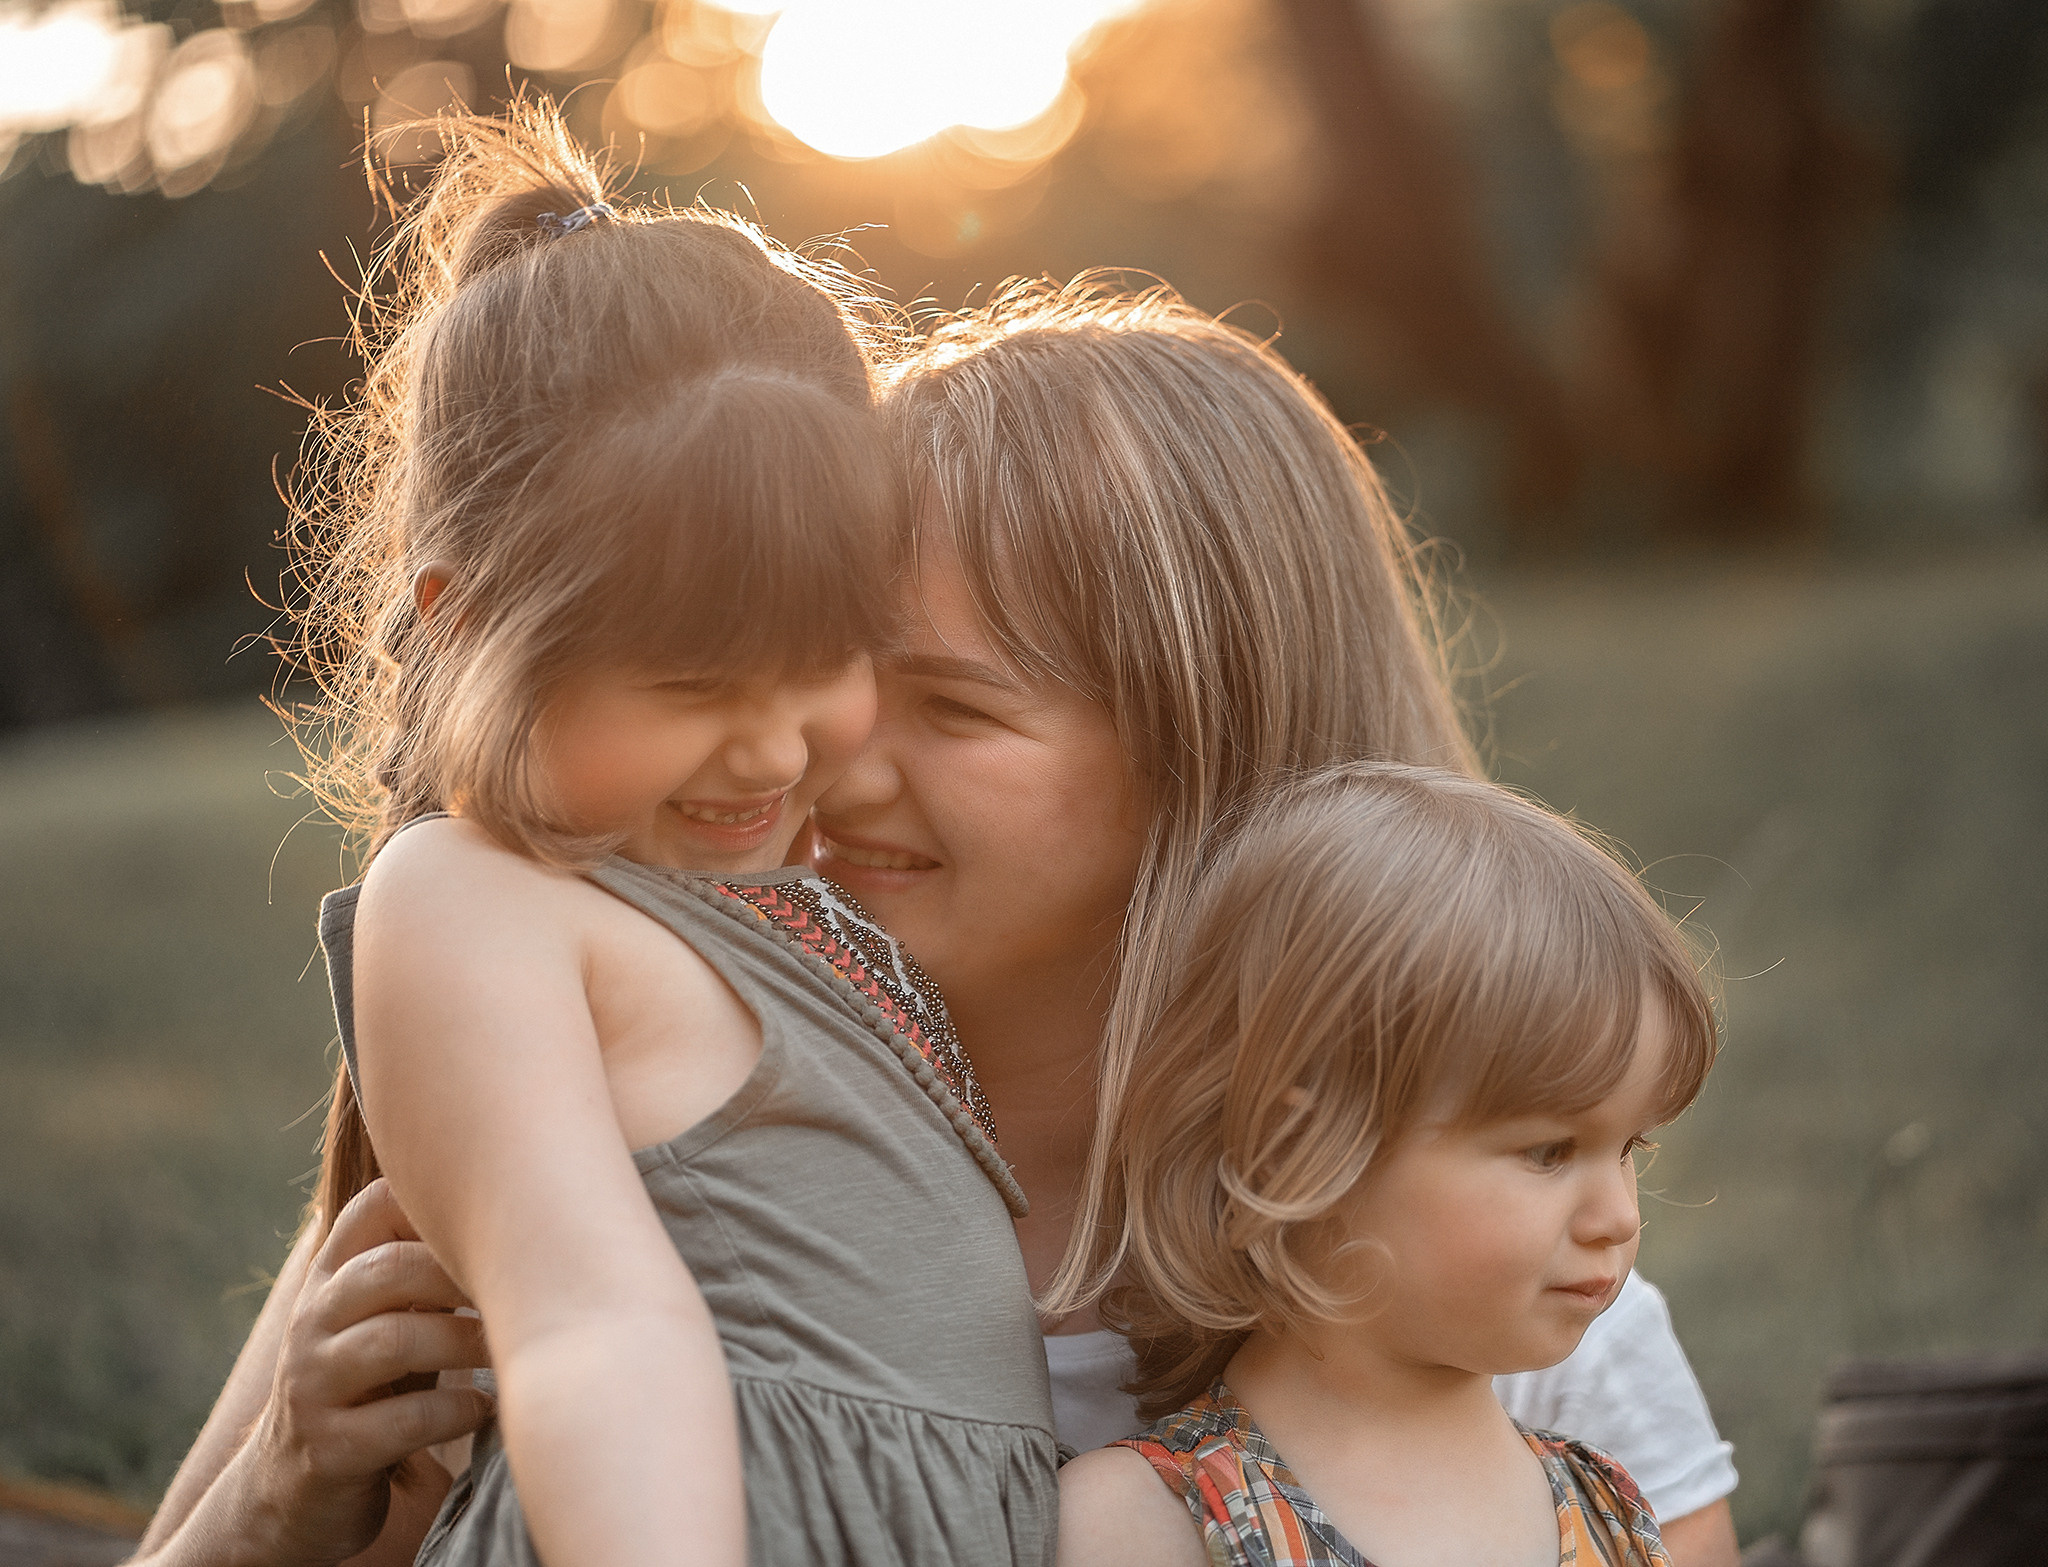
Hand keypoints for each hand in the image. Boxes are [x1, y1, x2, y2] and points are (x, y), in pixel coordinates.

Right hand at [235, 1178, 492, 1565]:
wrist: (291, 1491)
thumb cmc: (368, 1387)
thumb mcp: (384, 1318)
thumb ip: (423, 1270)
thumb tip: (523, 1214)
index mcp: (330, 1280)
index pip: (372, 1208)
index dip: (434, 1205)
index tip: (495, 1224)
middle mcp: (313, 1323)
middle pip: (390, 1268)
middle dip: (461, 1275)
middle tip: (518, 1291)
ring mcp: (313, 1387)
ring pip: (394, 1340)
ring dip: (464, 1341)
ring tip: (505, 1350)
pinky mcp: (329, 1451)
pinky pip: (402, 1421)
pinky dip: (456, 1410)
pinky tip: (483, 1409)